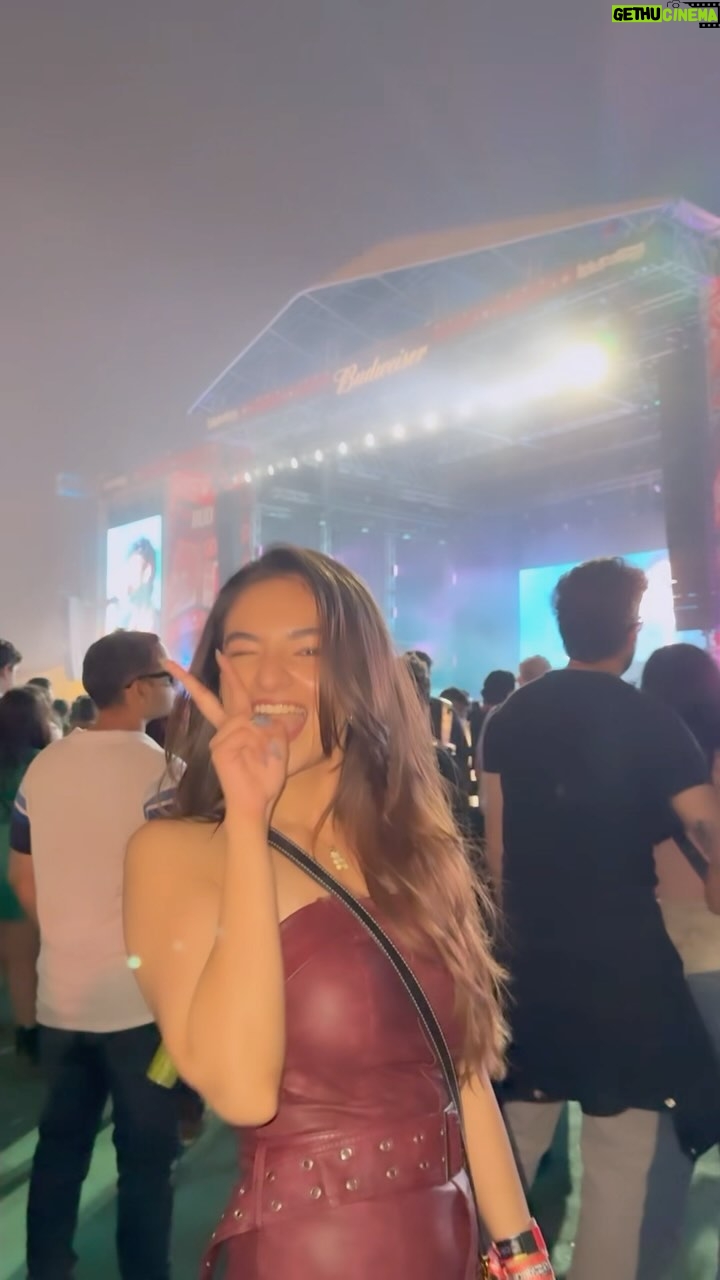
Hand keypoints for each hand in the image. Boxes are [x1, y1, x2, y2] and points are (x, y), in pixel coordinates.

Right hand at [163, 652, 288, 822]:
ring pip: (245, 719)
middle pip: (208, 700)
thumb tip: (259, 716)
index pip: (232, 695)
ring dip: (262, 735)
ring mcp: (219, 740)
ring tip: (263, 755)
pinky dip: (255, 743)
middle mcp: (225, 730)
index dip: (228, 675)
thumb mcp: (278, 745)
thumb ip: (271, 725)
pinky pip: (243, 732)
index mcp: (239, 727)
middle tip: (170, 662)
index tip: (220, 654)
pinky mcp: (219, 749)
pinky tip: (253, 757)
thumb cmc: (266, 777)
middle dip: (190, 680)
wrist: (257, 802)